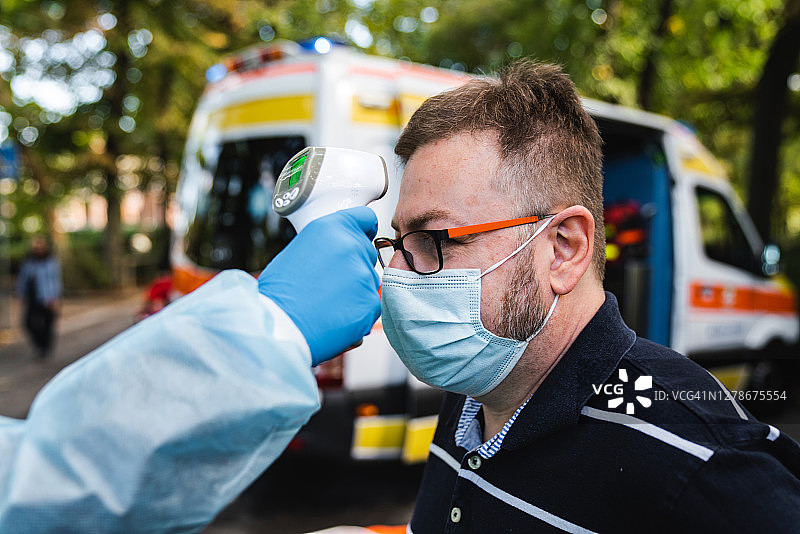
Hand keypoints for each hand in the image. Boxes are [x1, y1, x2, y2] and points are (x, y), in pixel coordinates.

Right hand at [258, 207, 381, 364]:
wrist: (278, 326)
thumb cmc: (279, 292)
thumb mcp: (299, 250)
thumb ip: (327, 245)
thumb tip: (338, 251)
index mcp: (332, 228)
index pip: (366, 219)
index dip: (362, 230)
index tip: (361, 237)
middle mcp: (352, 246)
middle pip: (366, 252)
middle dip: (353, 265)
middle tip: (329, 282)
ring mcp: (364, 275)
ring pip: (368, 280)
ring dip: (355, 290)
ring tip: (327, 302)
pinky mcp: (371, 302)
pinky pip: (370, 304)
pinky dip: (357, 311)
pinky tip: (334, 316)